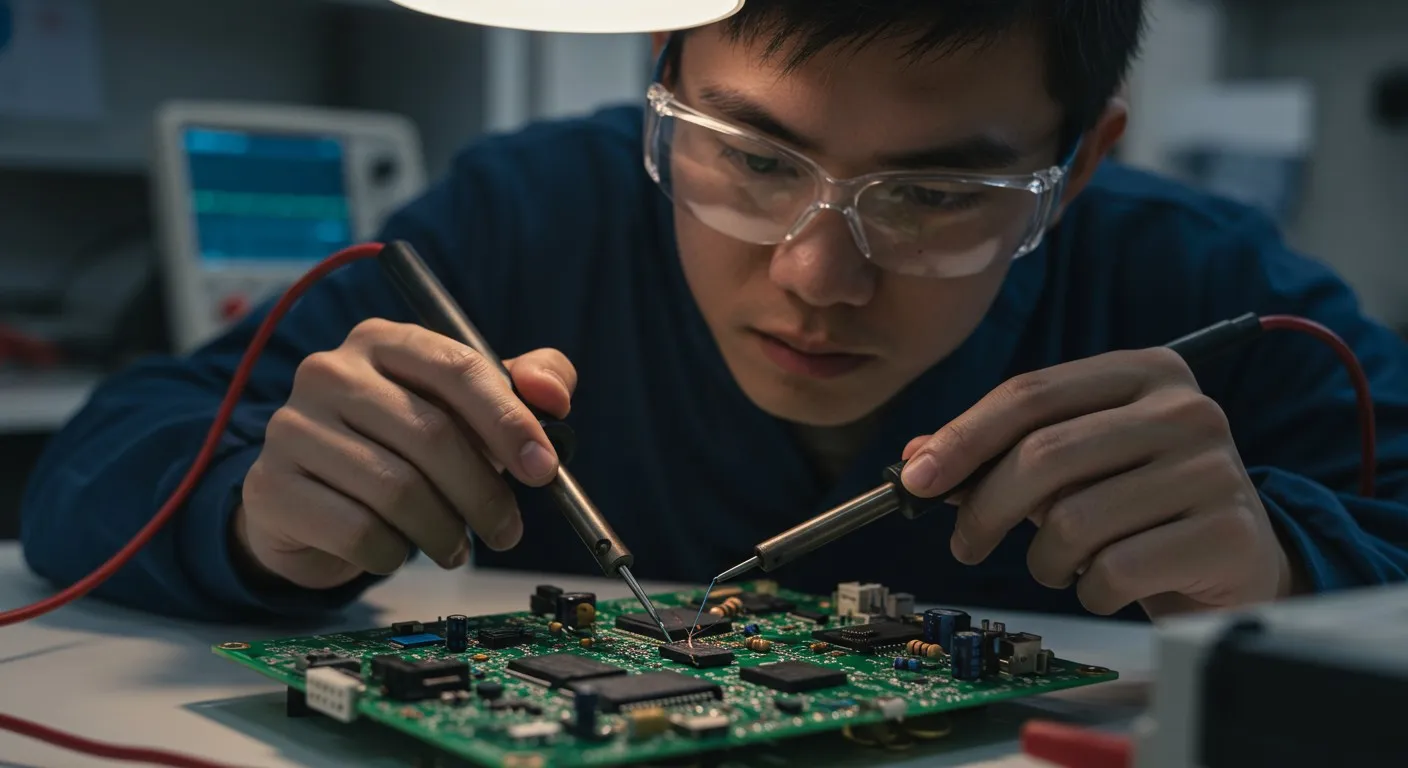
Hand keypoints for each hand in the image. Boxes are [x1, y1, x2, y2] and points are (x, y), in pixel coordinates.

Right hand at [234, 318, 575, 589]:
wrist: (310, 502)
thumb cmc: (399, 448)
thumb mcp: (464, 410)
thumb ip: (521, 388)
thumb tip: (554, 396)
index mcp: (385, 341)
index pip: (458, 368)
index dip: (510, 422)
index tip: (545, 469)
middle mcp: (330, 371)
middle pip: (431, 434)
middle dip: (484, 493)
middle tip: (507, 530)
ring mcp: (292, 427)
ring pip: (397, 490)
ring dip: (444, 532)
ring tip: (455, 546)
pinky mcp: (271, 486)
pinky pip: (357, 532)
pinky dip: (393, 553)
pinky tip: (398, 551)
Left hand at [899, 347, 1302, 618]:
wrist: (1234, 562)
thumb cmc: (1138, 505)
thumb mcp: (1072, 465)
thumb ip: (1000, 452)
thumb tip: (917, 458)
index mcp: (1143, 372)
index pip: (1029, 394)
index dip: (962, 437)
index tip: (915, 478)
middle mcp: (1185, 409)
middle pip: (1043, 454)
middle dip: (984, 508)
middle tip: (964, 542)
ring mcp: (1214, 469)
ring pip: (1072, 520)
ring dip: (1044, 559)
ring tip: (1059, 564)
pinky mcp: (1227, 534)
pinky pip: (1113, 570)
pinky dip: (1089, 589)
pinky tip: (1104, 583)